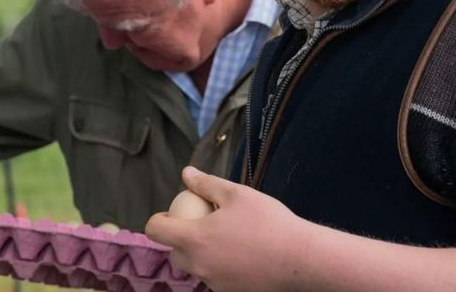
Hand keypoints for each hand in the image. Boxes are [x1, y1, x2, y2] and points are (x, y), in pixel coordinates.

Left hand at [145, 166, 309, 291]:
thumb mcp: (236, 194)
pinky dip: (220, 265)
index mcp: (194, 239)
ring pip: (196, 267)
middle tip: (202, 224)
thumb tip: (186, 174)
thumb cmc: (267, 222)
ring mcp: (214, 282)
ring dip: (201, 253)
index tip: (173, 213)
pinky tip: (241, 254)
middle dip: (181, 238)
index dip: (159, 219)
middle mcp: (198, 265)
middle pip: (175, 252)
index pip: (156, 230)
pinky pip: (215, 277)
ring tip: (226, 237)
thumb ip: (206, 184)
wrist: (300, 259)